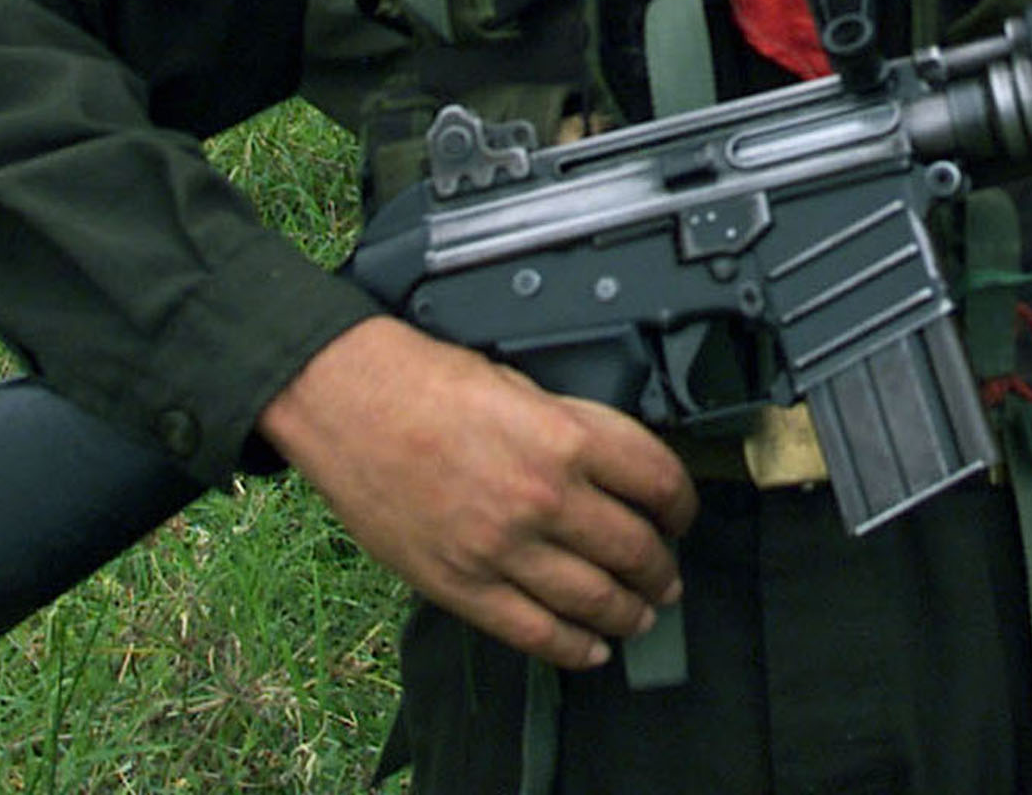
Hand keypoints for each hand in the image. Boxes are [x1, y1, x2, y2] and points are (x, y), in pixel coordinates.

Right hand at [260, 319, 695, 671]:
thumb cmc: (428, 383)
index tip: (681, 516)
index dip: (683, 505)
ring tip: (642, 615)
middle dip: (662, 569)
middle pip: (635, 550)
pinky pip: (535, 633)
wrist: (349, 403)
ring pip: (594, 600)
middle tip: (668, 576)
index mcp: (566, 438)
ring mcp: (502, 549)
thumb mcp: (524, 385)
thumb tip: (620, 472)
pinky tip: (593, 648)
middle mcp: (543, 498)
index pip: (659, 483)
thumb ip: (576, 430)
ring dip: (630, 613)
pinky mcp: (462, 586)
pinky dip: (574, 648)